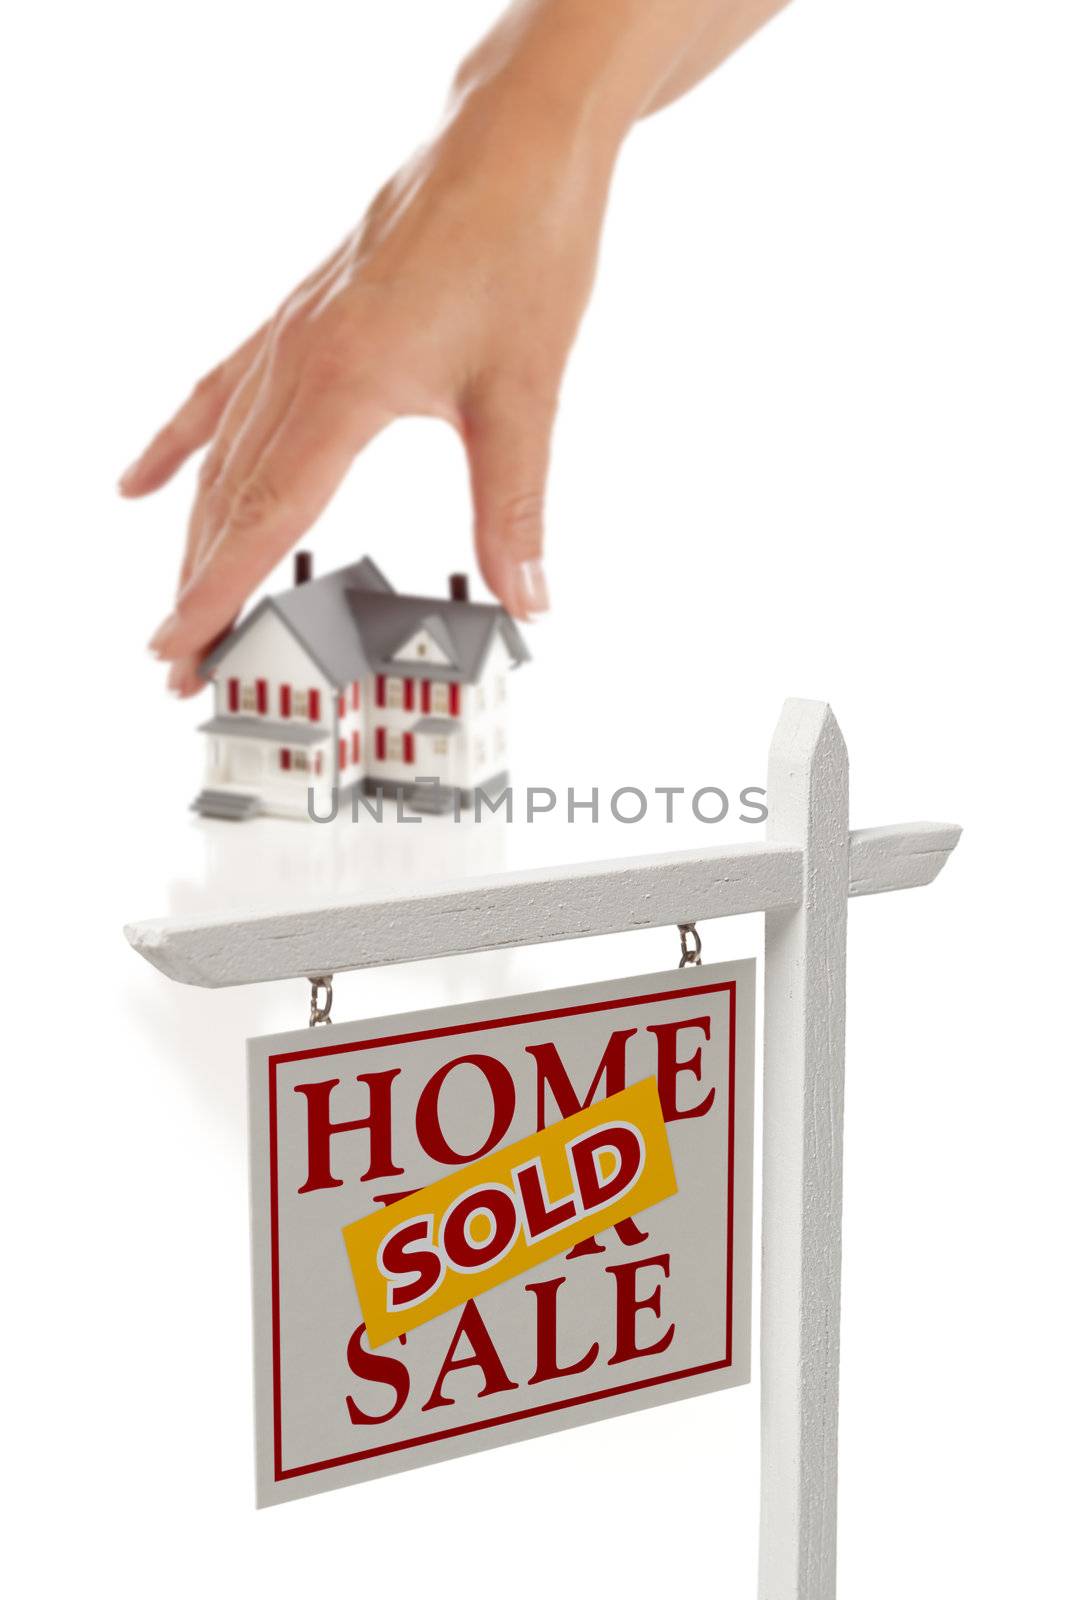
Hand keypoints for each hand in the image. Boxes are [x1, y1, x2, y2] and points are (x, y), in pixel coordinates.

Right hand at [124, 82, 613, 693]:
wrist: (516, 140)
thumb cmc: (523, 241)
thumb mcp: (525, 391)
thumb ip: (515, 507)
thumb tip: (527, 597)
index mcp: (346, 380)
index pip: (266, 513)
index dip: (220, 591)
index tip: (182, 648)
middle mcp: (301, 357)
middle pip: (231, 495)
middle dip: (200, 586)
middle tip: (178, 662)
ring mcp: (292, 333)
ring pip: (223, 454)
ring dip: (194, 534)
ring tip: (176, 601)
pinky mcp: (303, 316)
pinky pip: (222, 392)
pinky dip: (183, 443)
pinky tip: (146, 479)